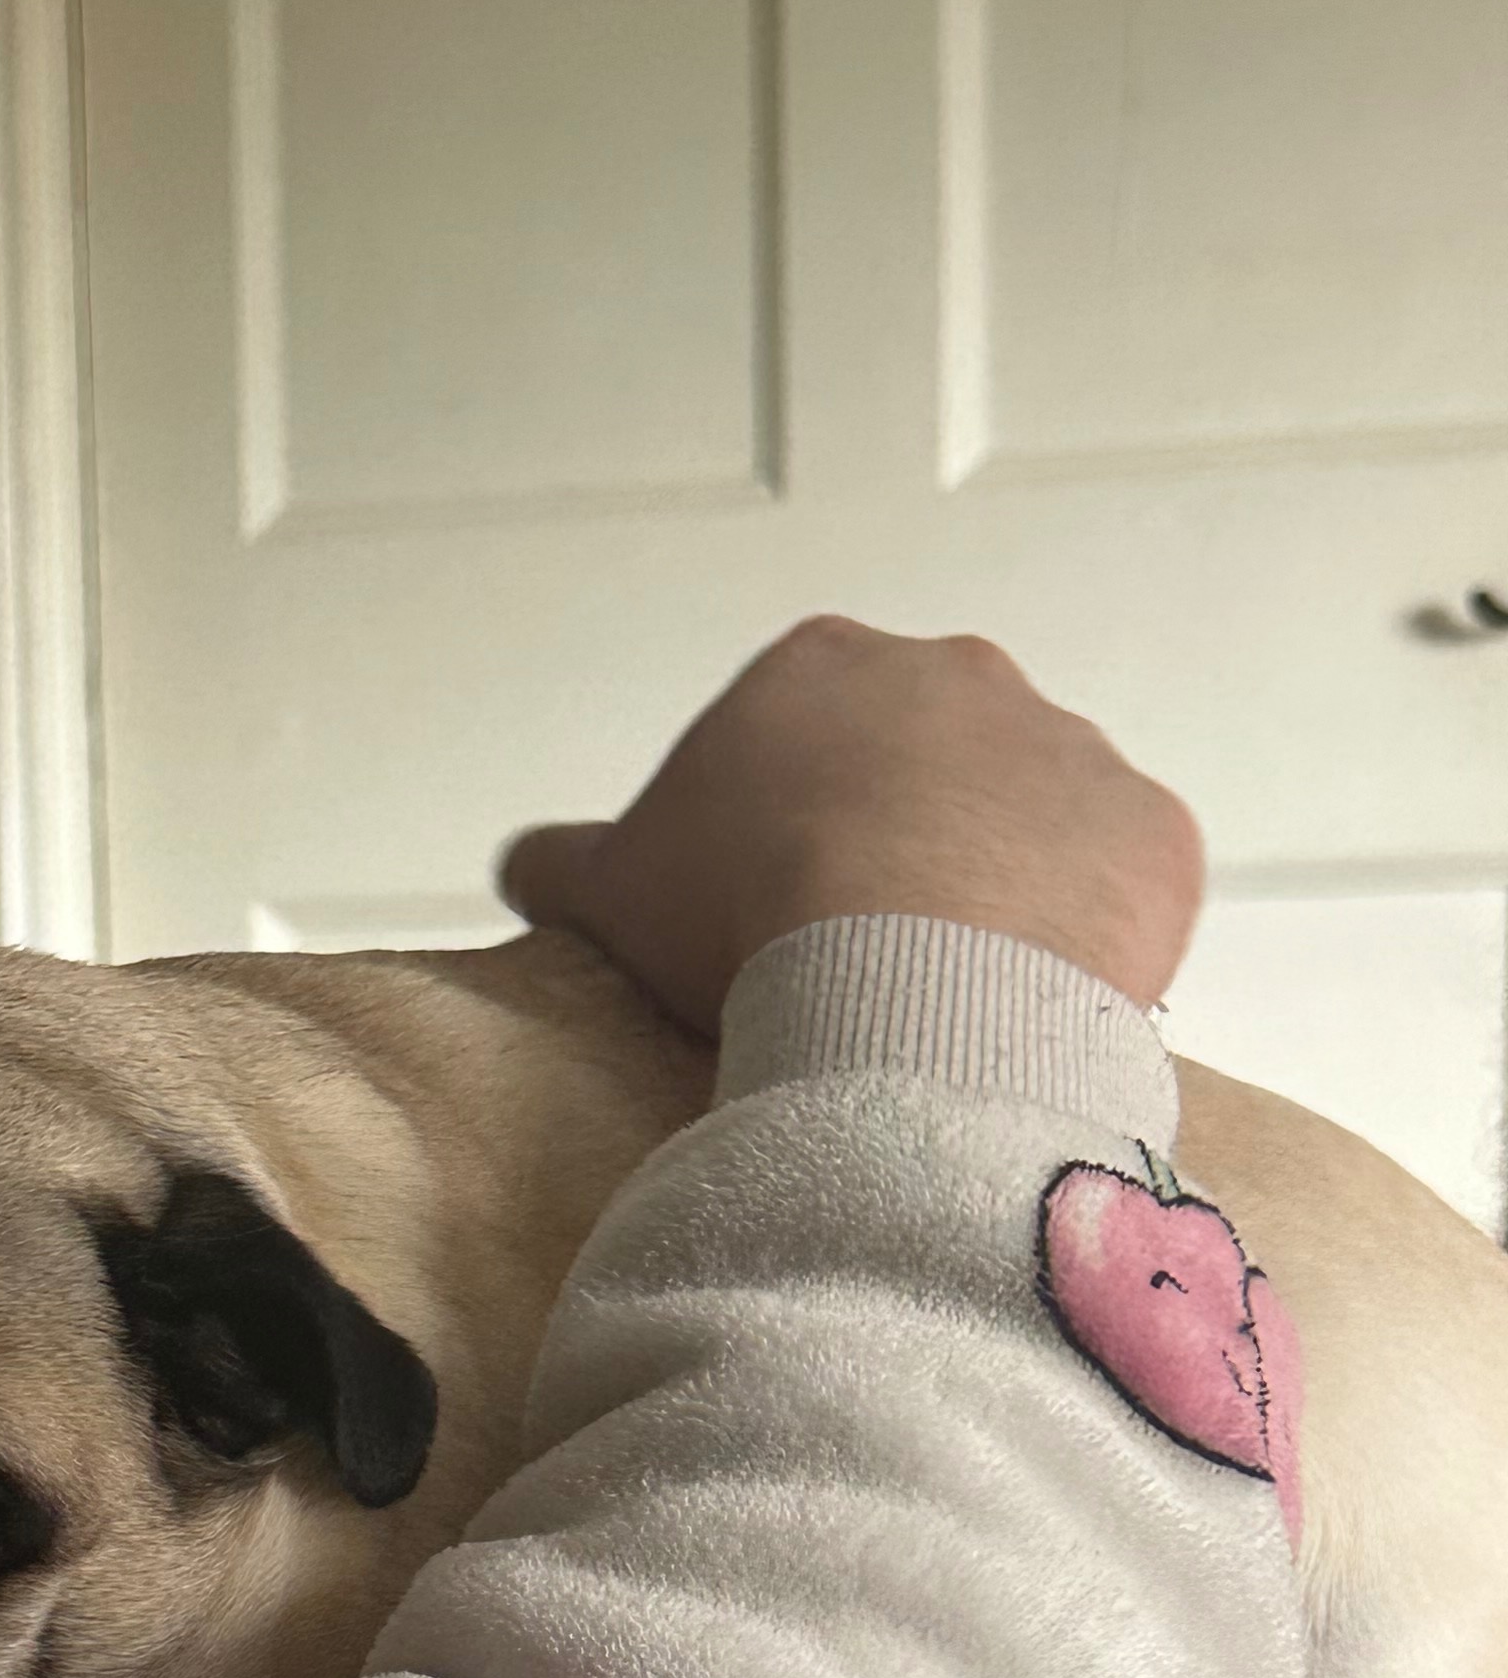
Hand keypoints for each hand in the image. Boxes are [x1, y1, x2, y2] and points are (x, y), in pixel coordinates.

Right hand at [498, 618, 1203, 1032]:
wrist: (910, 969)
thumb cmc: (745, 913)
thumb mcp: (612, 888)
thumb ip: (564, 864)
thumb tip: (526, 866)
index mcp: (822, 668)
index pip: (798, 738)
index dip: (777, 829)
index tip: (765, 911)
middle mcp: (958, 676)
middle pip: (923, 764)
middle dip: (898, 845)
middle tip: (857, 955)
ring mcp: (1068, 748)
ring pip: (1028, 824)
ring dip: (997, 892)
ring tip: (946, 998)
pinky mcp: (1150, 831)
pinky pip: (1117, 887)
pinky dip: (1083, 941)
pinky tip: (1026, 1010)